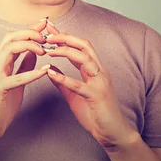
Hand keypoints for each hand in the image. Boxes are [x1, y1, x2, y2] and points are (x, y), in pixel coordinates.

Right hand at [0, 19, 49, 145]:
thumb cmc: (0, 105)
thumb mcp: (16, 82)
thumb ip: (23, 66)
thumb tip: (34, 51)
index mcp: (0, 62)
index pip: (13, 37)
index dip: (29, 28)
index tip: (45, 23)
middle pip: (9, 38)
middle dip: (29, 33)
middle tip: (46, 37)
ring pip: (9, 50)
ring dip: (29, 46)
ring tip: (44, 51)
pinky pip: (16, 78)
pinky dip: (31, 73)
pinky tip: (45, 71)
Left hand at [44, 22, 139, 150]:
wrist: (113, 133)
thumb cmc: (96, 114)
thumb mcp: (75, 95)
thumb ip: (63, 82)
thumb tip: (49, 69)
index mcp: (94, 69)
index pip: (79, 46)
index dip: (64, 35)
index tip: (48, 27)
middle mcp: (99, 71)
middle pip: (83, 46)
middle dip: (65, 37)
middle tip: (47, 34)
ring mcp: (100, 82)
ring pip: (84, 59)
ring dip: (65, 51)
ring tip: (48, 49)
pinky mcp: (97, 96)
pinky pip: (79, 84)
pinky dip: (64, 78)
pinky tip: (50, 73)